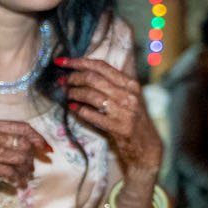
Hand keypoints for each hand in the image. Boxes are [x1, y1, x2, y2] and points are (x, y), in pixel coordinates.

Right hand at [0, 119, 51, 202]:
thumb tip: (22, 146)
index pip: (19, 126)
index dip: (37, 137)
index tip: (46, 148)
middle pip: (21, 142)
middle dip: (32, 157)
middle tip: (33, 168)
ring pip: (16, 158)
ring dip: (25, 170)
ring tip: (25, 178)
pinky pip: (6, 172)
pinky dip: (15, 180)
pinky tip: (16, 185)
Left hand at [64, 58, 162, 174]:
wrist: (146, 145)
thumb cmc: (133, 119)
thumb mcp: (128, 97)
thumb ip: (111, 85)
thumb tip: (83, 73)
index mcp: (131, 84)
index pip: (102, 66)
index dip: (79, 62)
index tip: (62, 61)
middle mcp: (129, 95)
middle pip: (93, 78)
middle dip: (73, 78)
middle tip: (62, 81)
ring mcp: (124, 111)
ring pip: (90, 95)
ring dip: (74, 93)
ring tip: (67, 94)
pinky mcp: (118, 127)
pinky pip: (91, 115)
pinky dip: (79, 110)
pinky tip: (73, 109)